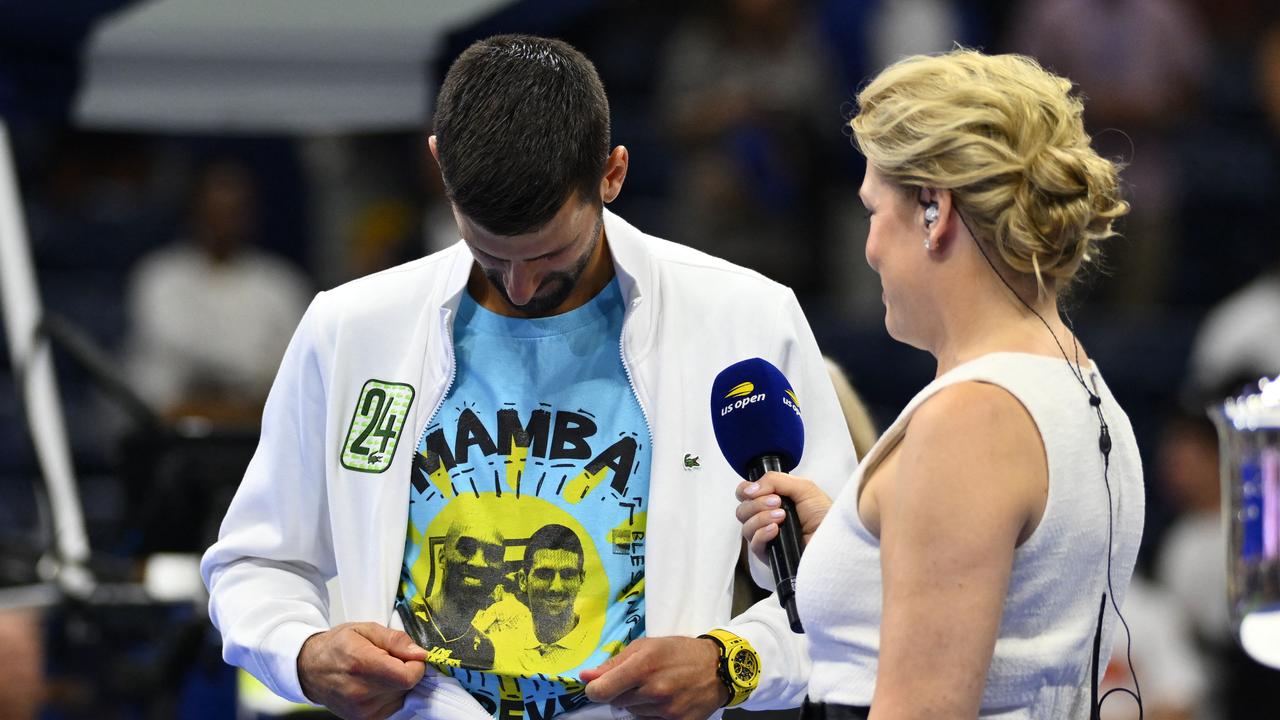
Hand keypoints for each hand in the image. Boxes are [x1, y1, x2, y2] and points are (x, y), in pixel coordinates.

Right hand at [296, 622, 426, 719]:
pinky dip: (390, 695)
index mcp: (362, 664)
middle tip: (388, 660)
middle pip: (406, 687)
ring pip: (401, 697)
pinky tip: (375, 684)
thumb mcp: (366, 629)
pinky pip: (392, 707)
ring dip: (397, 684)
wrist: (310, 668)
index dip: (416, 665)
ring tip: (378, 672)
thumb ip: (396, 640)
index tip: (410, 656)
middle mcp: (360, 692)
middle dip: (405, 671)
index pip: (408, 677)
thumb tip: (420, 654)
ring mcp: (361, 710)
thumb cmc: (337, 646)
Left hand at [581, 636, 726, 718]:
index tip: (597, 687)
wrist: (718, 668)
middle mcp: (654, 690)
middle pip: (616, 702)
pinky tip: (665, 699)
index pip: (602, 691)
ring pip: (633, 712)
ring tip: (656, 687)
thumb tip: (584, 677)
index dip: (594, 690)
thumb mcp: (646, 646)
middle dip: (621, 692)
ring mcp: (666, 710)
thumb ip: (613, 663)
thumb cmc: (678, 652)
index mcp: (643, 666)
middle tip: (639, 679)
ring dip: (637, 702)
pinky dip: (652, 713)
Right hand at [735, 471, 831, 563]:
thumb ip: (774, 480)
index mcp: (773, 501)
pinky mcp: (770, 555)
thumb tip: (750, 488)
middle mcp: (766, 518)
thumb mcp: (803, 487)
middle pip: (742, 510)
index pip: (744, 494)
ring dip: (761, 517)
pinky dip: (762, 533)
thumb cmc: (824, 515)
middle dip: (757, 503)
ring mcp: (767, 538)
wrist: (836, 539)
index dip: (745, 490)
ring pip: (746, 526)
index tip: (755, 490)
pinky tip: (776, 530)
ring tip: (782, 516)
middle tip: (777, 502)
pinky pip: (753, 544)